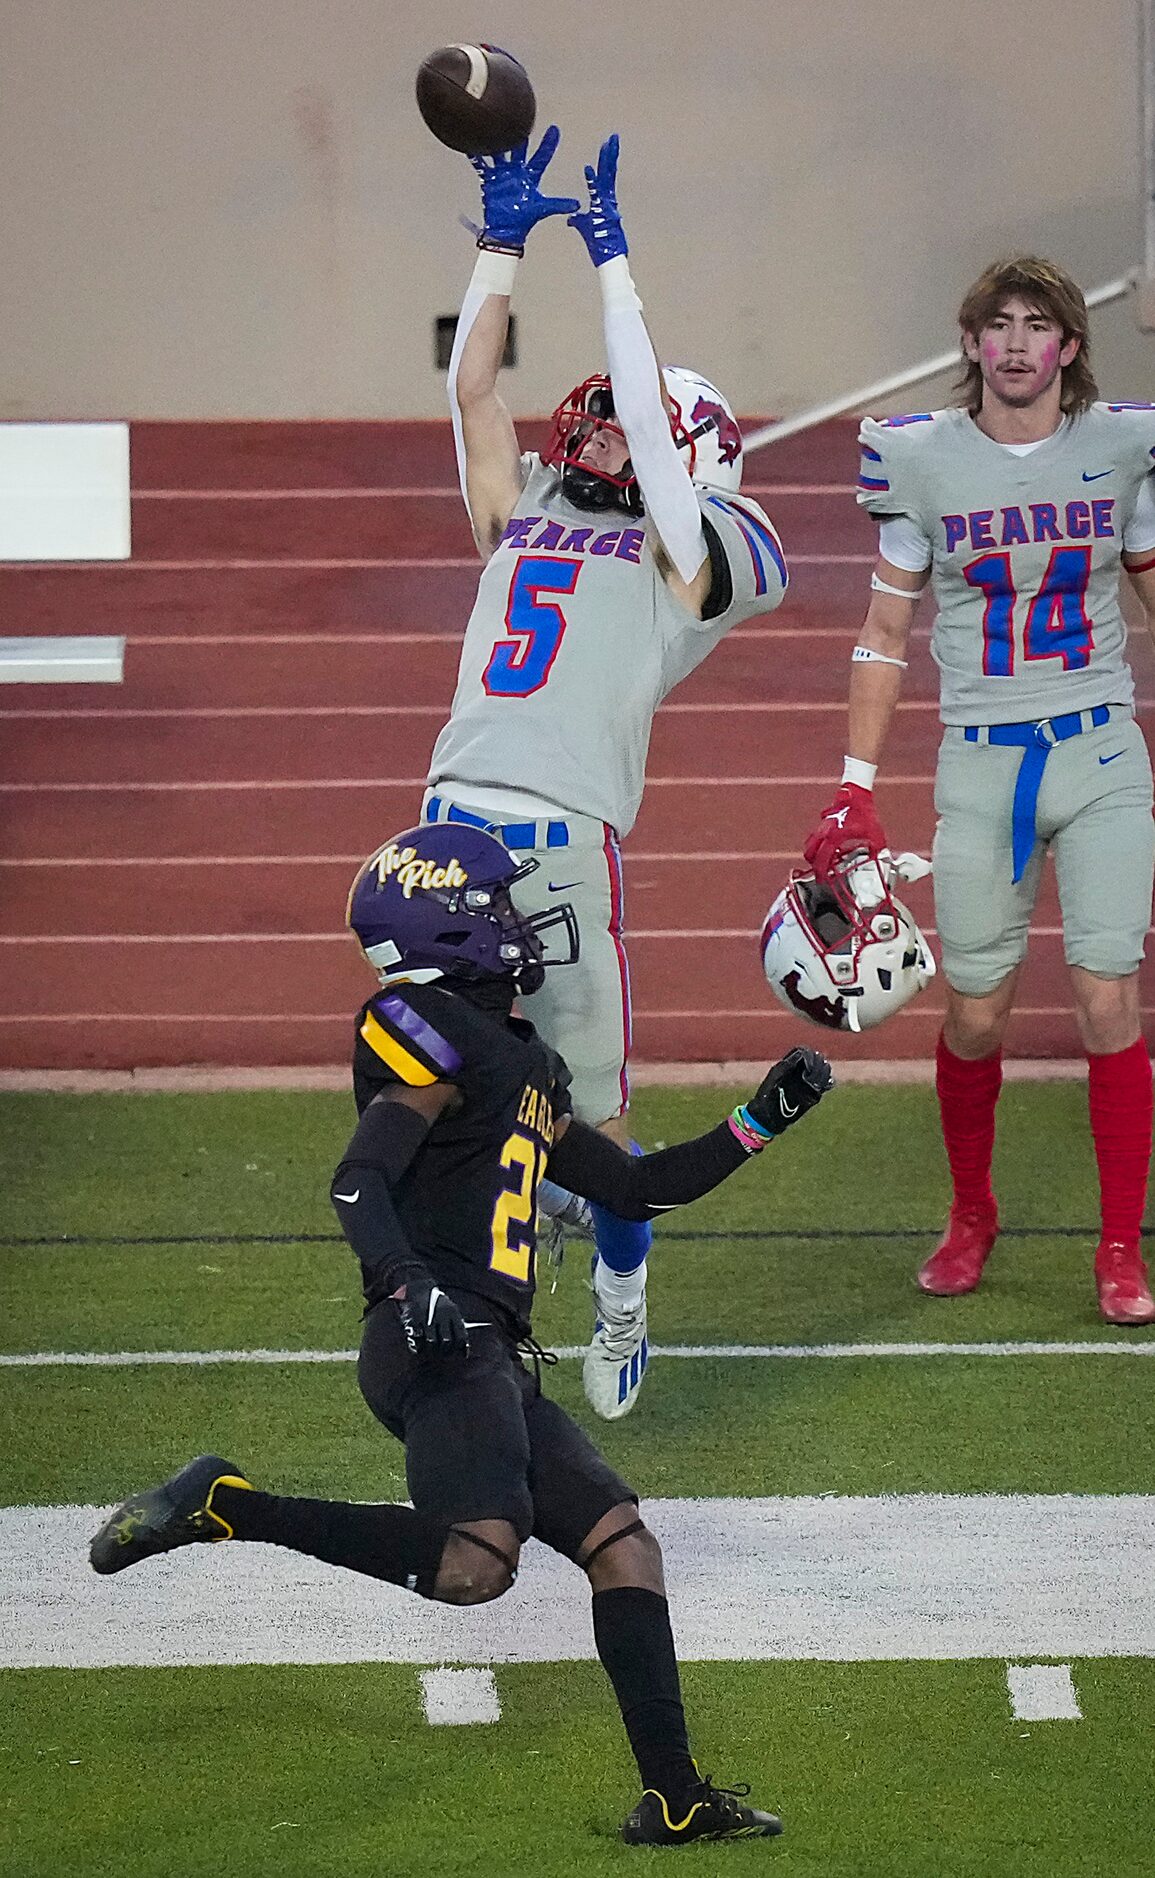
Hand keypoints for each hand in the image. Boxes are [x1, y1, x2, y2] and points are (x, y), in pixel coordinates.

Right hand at [390, 1264, 468, 1359]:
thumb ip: (457, 1327)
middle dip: (444, 1351)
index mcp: (452, 1313)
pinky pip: (418, 1338)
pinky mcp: (413, 1319)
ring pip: (432, 1342)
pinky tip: (420, 1346)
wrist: (417, 1287)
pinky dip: (419, 1345)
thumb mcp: (450, 1310)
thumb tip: (465, 1351)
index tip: (456, 1352)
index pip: (460, 1337)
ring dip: (431, 1350)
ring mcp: (427, 1318)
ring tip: (431, 1350)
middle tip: (442, 1353)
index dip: (459, 1348)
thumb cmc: (436, 1303)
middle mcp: (441, 1315)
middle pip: (446, 1342)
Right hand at [469, 126, 579, 253]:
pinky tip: (471, 146)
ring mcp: (502, 174)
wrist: (506, 230)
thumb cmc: (524, 219)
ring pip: (499, 152)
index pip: (542, 157)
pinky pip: (481, 165)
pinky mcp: (489, 180)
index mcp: (530, 176)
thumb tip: (577, 205)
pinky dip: (476, 157)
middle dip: (521, 135)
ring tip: (494, 124)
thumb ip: (558, 205)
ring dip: (497, 140)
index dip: (549, 144)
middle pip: (519, 149)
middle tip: (522, 117)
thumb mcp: (542, 209)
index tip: (555, 129)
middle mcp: (517, 171)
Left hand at [568, 133, 627, 265]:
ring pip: (608, 179)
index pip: (604, 177)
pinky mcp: (604, 213)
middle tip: (613, 138)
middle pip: (609, 173)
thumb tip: (570, 218)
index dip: (606, 161)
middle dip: (611, 155)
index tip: (607, 146)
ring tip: (609, 145)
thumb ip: (579, 220)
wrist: (609, 259)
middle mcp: (607, 201)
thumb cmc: (600, 246)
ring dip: (607, 161)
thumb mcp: (586, 229)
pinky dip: (592, 182)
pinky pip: (597, 195)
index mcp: (604, 202)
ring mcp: (607, 206)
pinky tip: (587, 169)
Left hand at [746, 1047, 833, 1135]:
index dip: (809, 1055)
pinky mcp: (813, 1093)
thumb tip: (801, 1053)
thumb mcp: (775, 1076)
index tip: (808, 1065)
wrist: (769, 1115)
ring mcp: (808, 1082)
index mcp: (790, 1064)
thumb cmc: (767, 1094)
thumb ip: (787, 1065)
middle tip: (812, 1074)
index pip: (804, 1052)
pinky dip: (828, 1083)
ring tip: (815, 1082)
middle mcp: (800, 1071)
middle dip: (817, 1064)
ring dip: (823, 1073)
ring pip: (823, 1070)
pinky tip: (824, 1086)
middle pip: (816, 1059)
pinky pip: (826, 1084)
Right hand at [802, 783, 888, 880]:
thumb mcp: (875, 835)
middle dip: (813, 864)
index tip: (821, 879)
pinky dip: (817, 842)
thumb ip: (877, 851)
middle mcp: (825, 832)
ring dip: (813, 853)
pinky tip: (827, 845)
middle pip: (809, 852)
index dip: (820, 872)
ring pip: (809, 843)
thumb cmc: (864, 811)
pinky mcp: (823, 821)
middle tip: (820, 872)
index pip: (822, 859)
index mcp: (835, 837)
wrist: (857, 792)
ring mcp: (822, 825)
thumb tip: (882, 863)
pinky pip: (815, 834)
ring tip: (821, 861)